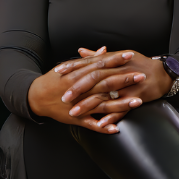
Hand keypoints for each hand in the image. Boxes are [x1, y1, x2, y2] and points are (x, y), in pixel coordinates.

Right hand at [28, 50, 145, 133]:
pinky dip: (103, 127)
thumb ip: (88, 60)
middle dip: (125, 80)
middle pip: (106, 84)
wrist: (36, 97)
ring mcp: (79, 105)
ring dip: (121, 104)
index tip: (130, 55)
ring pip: (103, 105)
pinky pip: (92, 124)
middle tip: (141, 76)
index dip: (116, 60)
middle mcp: (81, 89)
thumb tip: (104, 50)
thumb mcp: (69, 66)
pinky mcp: (76, 119)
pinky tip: (116, 128)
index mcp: (79, 74)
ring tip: (138, 101)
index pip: (101, 65)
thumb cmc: (54, 80)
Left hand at [56, 47, 172, 127]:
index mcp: (112, 61)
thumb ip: (98, 56)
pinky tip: (100, 124)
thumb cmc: (139, 64)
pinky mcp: (136, 96)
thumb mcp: (118, 56)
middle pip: (94, 79)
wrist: (163, 73)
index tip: (59, 72)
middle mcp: (118, 71)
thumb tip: (80, 51)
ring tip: (75, 113)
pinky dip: (111, 116)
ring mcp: (127, 85)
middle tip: (64, 98)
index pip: (89, 63)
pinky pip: (122, 108)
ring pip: (105, 95)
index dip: (73, 67)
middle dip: (78, 89)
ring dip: (89, 105)